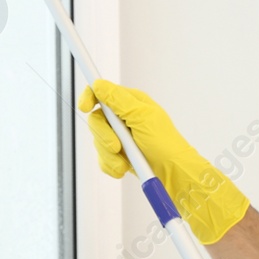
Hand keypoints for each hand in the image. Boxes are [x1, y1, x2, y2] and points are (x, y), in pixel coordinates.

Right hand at [77, 79, 250, 244]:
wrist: (173, 173)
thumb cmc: (165, 144)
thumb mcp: (143, 117)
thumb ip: (118, 100)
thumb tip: (98, 84)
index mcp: (130, 103)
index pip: (101, 93)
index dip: (89, 97)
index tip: (85, 107)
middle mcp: (123, 118)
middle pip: (96, 120)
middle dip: (103, 136)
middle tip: (116, 147)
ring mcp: (120, 138)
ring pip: (98, 142)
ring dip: (109, 156)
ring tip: (125, 163)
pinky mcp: (118, 156)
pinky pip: (103, 159)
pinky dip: (111, 166)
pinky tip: (124, 169)